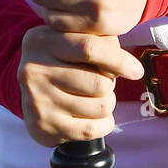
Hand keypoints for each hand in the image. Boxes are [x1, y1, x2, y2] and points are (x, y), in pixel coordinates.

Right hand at [17, 25, 144, 148]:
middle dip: (111, 85)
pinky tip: (97, 117)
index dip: (119, 60)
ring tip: (97, 98)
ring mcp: (37, 100)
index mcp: (42, 40)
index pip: (89, 48)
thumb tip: (128, 65)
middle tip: (104, 83)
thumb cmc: (63, 59)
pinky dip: (104, 124)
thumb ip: (100, 40)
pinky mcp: (43, 126)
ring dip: (108, 104)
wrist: (30, 89)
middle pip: (99, 83)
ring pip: (99, 107)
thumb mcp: (73, 38)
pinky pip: (90, 130)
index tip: (137, 71)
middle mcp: (33, 70)